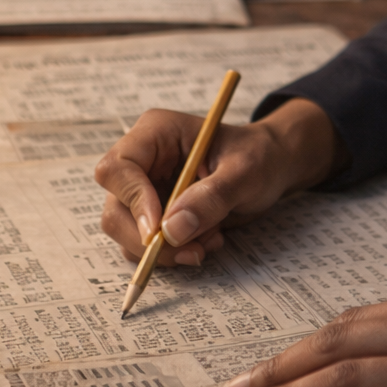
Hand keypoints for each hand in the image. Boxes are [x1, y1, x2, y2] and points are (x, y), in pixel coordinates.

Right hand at [94, 96, 345, 267]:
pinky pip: (145, 246)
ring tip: (209, 241)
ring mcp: (144, 189)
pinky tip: (206, 240)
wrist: (271, 167)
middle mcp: (142, 161)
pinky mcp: (153, 214)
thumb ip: (211, 198)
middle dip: (149, 240)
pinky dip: (173, 253)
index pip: (117, 168)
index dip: (133, 201)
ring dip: (165, 250)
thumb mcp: (244, 173)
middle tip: (191, 251)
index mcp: (156, 133)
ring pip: (126, 232)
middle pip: (115, 208)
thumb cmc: (258, 157)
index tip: (159, 231)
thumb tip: (172, 230)